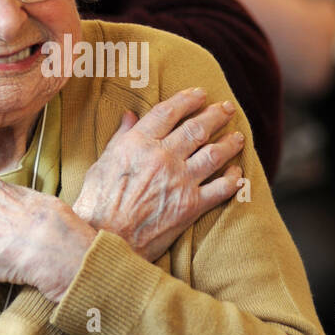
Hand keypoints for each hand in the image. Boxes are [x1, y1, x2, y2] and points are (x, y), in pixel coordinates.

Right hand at [72, 87, 247, 261]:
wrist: (103, 240)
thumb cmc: (96, 205)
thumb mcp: (100, 164)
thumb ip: (120, 138)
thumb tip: (130, 115)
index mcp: (138, 143)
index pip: (168, 112)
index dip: (187, 99)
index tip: (200, 93)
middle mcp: (162, 157)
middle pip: (197, 128)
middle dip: (216, 115)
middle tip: (228, 108)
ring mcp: (179, 181)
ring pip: (214, 154)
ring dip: (230, 143)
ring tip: (238, 137)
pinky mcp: (190, 206)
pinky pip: (221, 189)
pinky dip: (233, 179)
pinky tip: (237, 173)